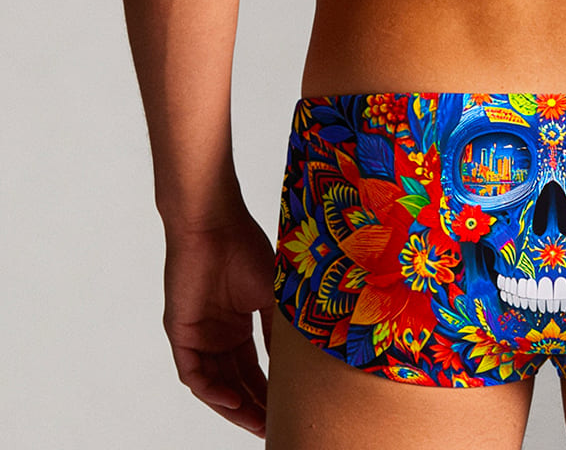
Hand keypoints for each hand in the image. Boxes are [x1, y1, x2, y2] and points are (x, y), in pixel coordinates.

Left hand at [163, 208, 276, 437]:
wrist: (214, 224)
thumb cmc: (245, 248)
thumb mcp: (273, 294)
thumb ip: (280, 329)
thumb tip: (300, 363)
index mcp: (238, 325)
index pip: (253, 369)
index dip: (269, 391)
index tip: (289, 409)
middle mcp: (217, 335)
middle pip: (235, 383)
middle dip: (254, 407)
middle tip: (275, 426)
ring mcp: (198, 336)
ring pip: (215, 385)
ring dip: (235, 406)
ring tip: (258, 422)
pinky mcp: (181, 334)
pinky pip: (194, 375)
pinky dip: (212, 391)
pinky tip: (233, 400)